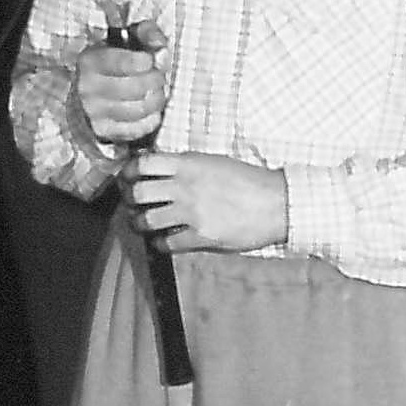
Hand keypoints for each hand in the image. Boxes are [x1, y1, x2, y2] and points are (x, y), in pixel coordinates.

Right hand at [73, 31, 167, 148]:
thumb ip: (148, 33)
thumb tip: (161, 50)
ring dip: (156, 99)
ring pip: (139, 109)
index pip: (120, 62)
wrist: (90, 90)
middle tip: (159, 76)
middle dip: (155, 80)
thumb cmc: (115, 61)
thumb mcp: (128, 38)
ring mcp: (94, 113)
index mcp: (90, 61)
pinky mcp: (104, 132)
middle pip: (135, 87)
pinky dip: (151, 118)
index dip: (144, 61)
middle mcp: (88, 88)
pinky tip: (150, 108)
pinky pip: (138, 128)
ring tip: (157, 91)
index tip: (150, 60)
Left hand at [125, 148, 287, 254]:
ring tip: (143, 224)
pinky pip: (167, 242)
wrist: (278, 203)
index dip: (128, 172)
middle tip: (132, 203)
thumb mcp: (215, 161)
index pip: (143, 164)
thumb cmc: (249, 181)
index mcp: (189, 164)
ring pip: (147, 220)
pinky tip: (162, 241)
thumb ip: (187, 165)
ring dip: (140, 223)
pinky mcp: (202, 236)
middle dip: (129, 200)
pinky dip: (159, 243)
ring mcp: (193, 213)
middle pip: (138, 193)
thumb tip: (159, 169)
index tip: (128, 178)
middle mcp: (186, 187)